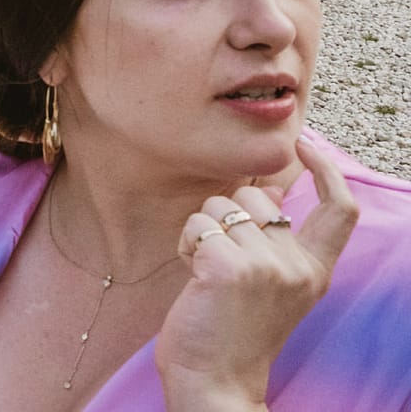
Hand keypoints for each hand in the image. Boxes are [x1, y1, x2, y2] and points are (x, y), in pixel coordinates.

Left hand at [156, 138, 358, 409]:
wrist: (216, 381)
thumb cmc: (232, 330)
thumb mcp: (273, 286)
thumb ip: (276, 244)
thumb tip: (264, 193)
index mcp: (314, 271)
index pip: (341, 211)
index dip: (327, 170)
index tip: (305, 144)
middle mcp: (298, 266)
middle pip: (257, 199)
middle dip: (227, 216)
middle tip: (220, 261)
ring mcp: (266, 265)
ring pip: (220, 207)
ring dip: (202, 231)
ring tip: (207, 273)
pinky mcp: (228, 266)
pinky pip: (196, 224)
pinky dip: (185, 243)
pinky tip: (192, 276)